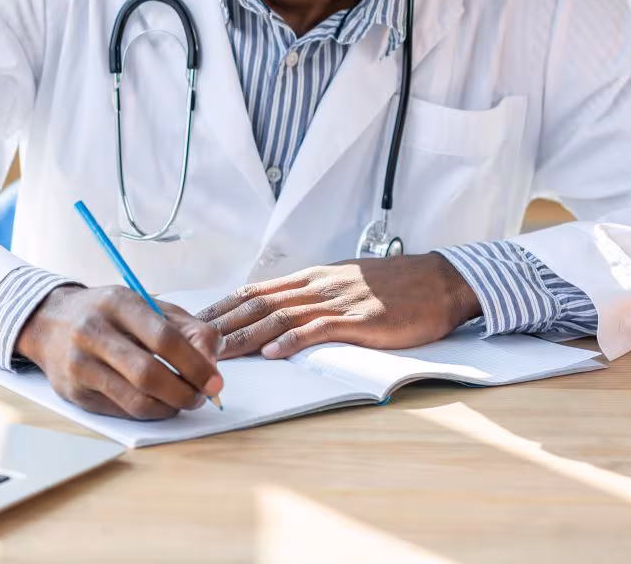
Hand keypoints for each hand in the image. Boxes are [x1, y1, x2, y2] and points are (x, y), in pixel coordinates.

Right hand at [16, 285, 223, 419]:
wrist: (48, 322)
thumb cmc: (107, 314)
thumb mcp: (146, 306)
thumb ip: (186, 328)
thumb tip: (212, 361)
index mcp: (118, 302)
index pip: (164, 338)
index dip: (196, 364)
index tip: (215, 380)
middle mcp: (93, 331)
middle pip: (149, 374)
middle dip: (185, 392)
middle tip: (201, 397)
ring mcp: (79, 364)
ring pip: (135, 400)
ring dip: (169, 407)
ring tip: (182, 401)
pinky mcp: (73, 392)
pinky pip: (121, 411)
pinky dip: (148, 412)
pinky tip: (158, 403)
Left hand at [197, 253, 481, 358]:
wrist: (440, 281)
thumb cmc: (395, 286)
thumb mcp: (346, 283)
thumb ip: (314, 295)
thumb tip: (282, 311)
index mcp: (312, 278)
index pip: (256, 290)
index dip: (223, 306)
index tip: (195, 321)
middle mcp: (318, 285)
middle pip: (259, 303)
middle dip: (223, 323)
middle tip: (191, 341)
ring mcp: (338, 301)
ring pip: (281, 316)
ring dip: (246, 335)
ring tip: (219, 352)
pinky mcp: (360, 318)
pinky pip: (320, 329)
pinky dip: (294, 341)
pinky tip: (274, 352)